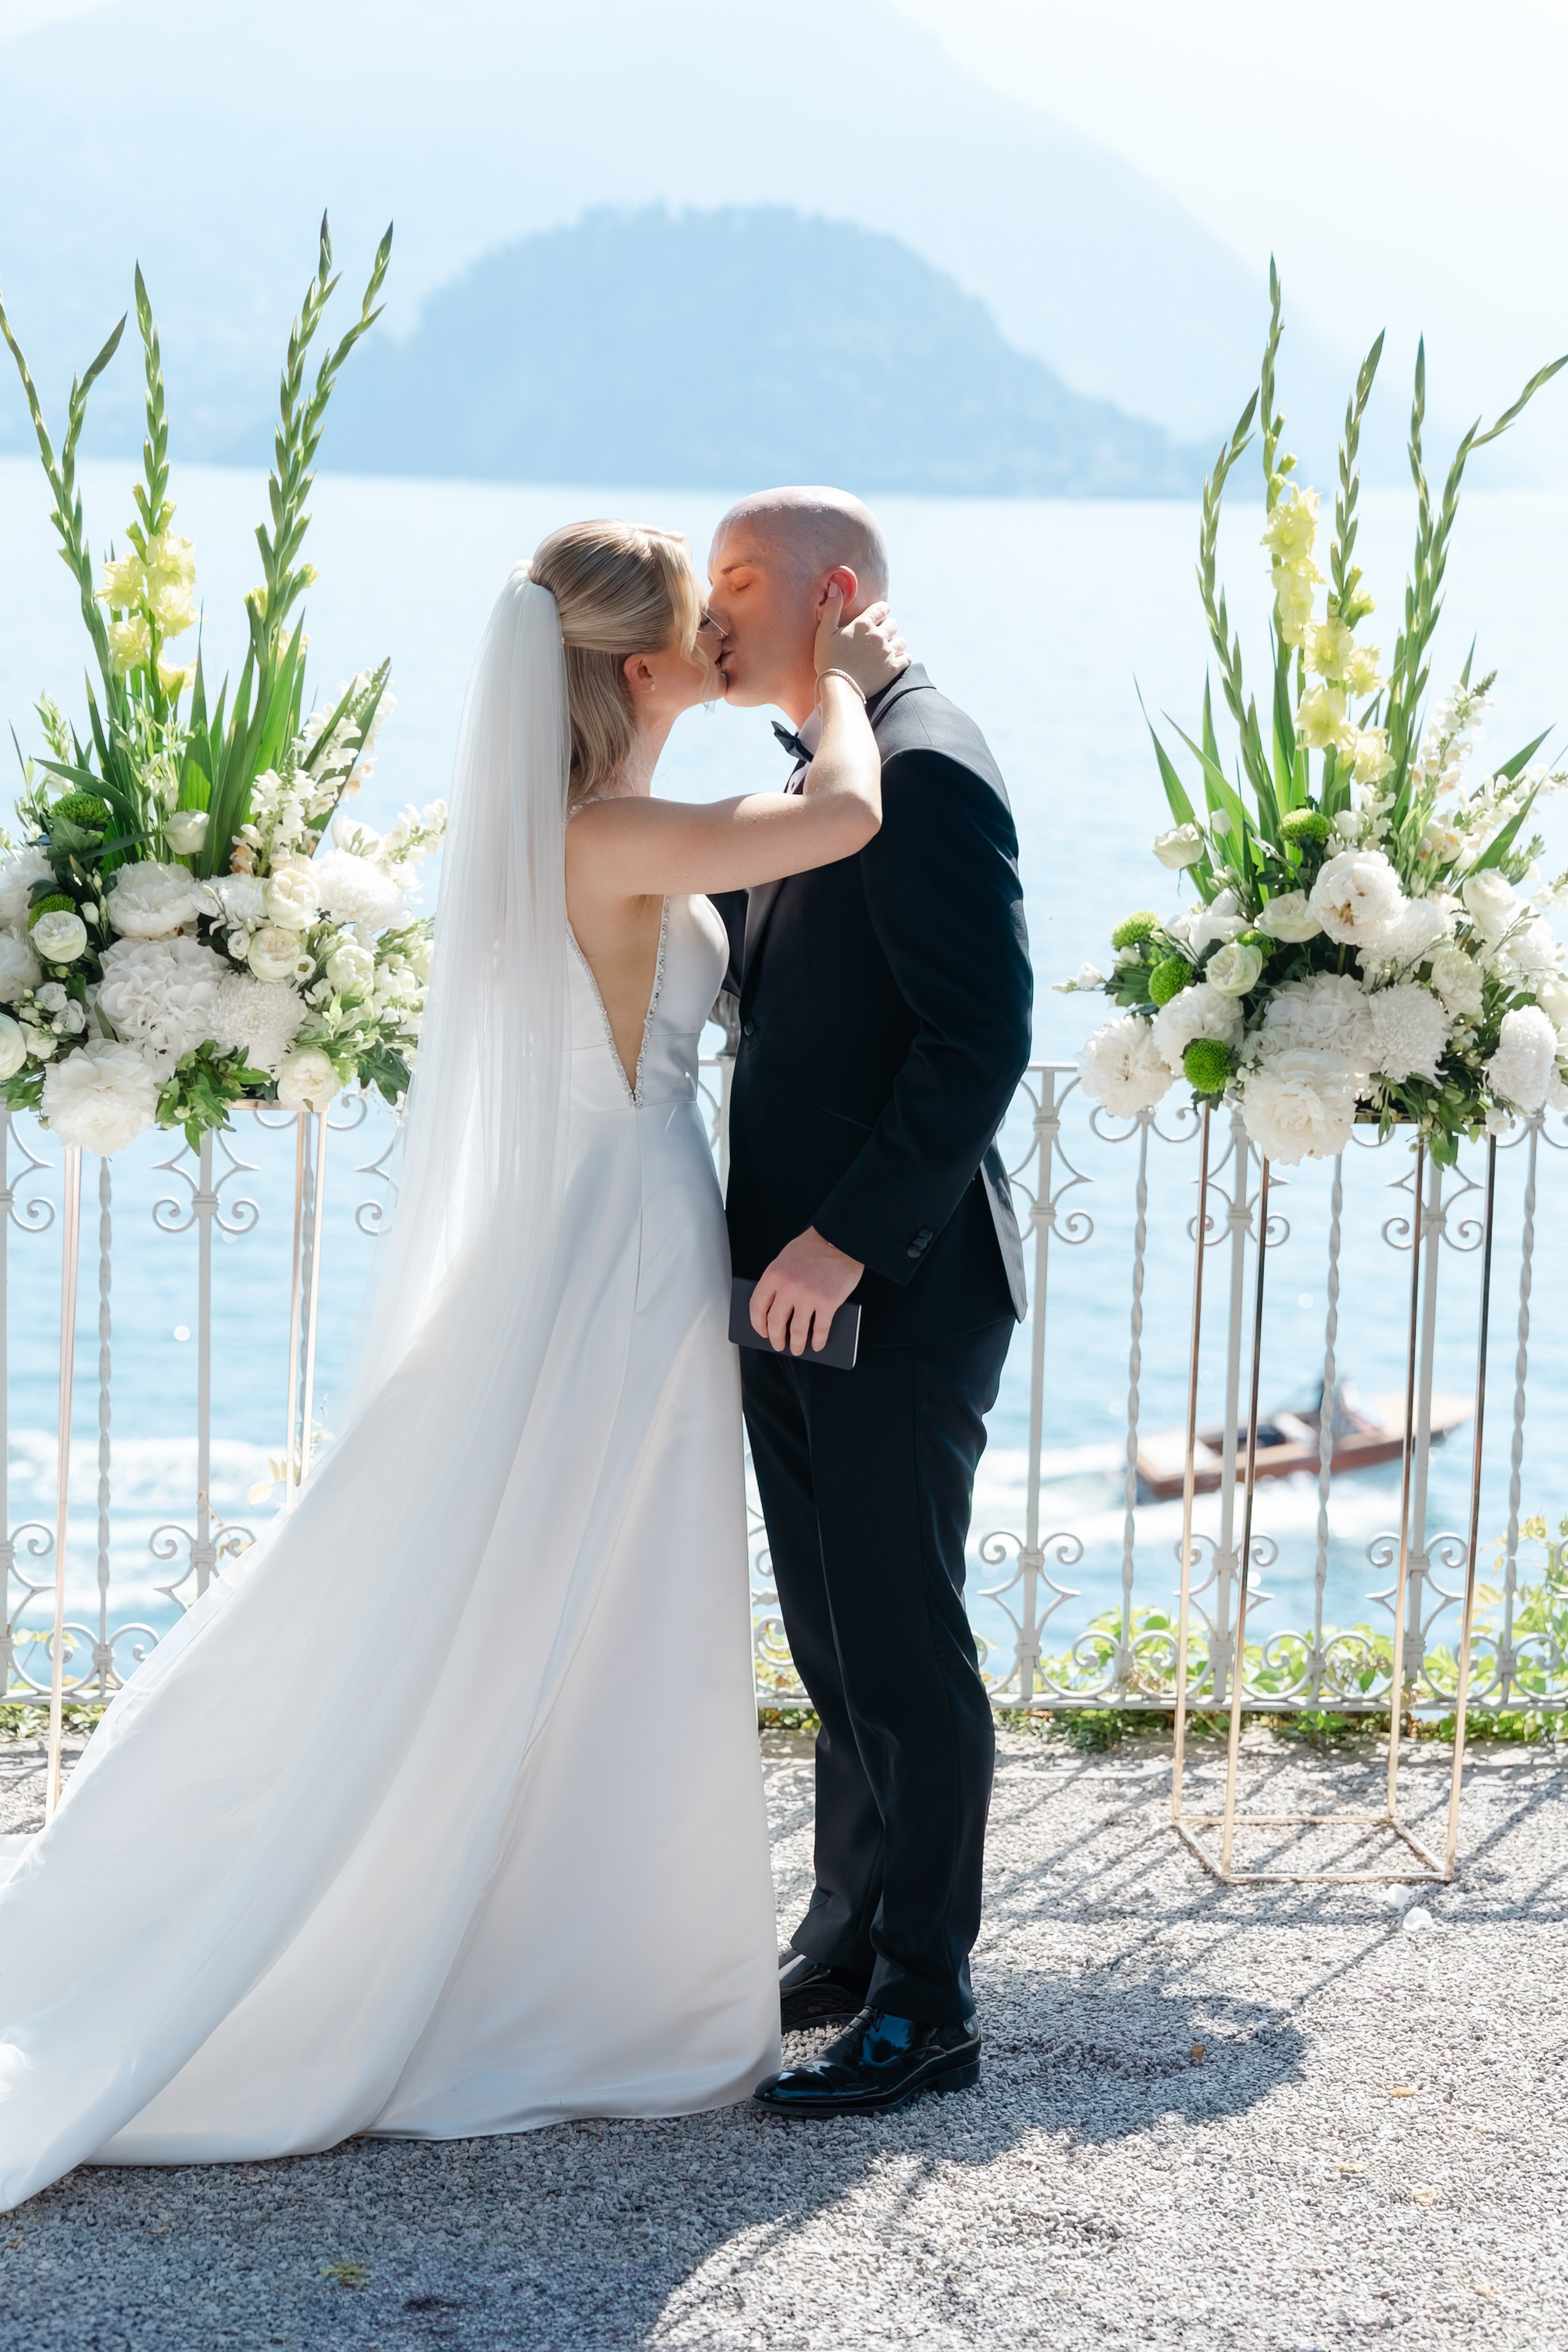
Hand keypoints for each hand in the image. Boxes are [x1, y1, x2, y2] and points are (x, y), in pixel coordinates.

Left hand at [750, 1227, 864, 1355]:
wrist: (840, 1239)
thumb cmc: (813, 1247)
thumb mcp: (785, 1259)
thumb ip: (779, 1281)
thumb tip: (777, 1310)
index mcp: (773, 1275)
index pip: (757, 1307)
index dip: (758, 1324)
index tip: (762, 1332)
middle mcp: (787, 1288)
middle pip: (775, 1322)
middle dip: (775, 1338)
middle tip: (779, 1345)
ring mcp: (807, 1296)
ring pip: (796, 1331)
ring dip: (796, 1345)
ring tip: (797, 1349)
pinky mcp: (827, 1303)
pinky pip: (819, 1329)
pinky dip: (817, 1341)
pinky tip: (817, 1345)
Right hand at [813, 587, 907, 700]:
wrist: (840, 687)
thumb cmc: (828, 659)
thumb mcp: (825, 632)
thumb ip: (832, 608)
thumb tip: (835, 586)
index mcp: (864, 624)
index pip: (881, 608)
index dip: (880, 611)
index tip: (878, 615)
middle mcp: (879, 635)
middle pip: (893, 624)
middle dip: (887, 627)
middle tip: (879, 635)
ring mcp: (888, 652)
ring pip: (901, 641)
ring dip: (895, 643)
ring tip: (886, 649)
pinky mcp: (893, 668)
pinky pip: (906, 658)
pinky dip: (903, 658)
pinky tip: (895, 660)